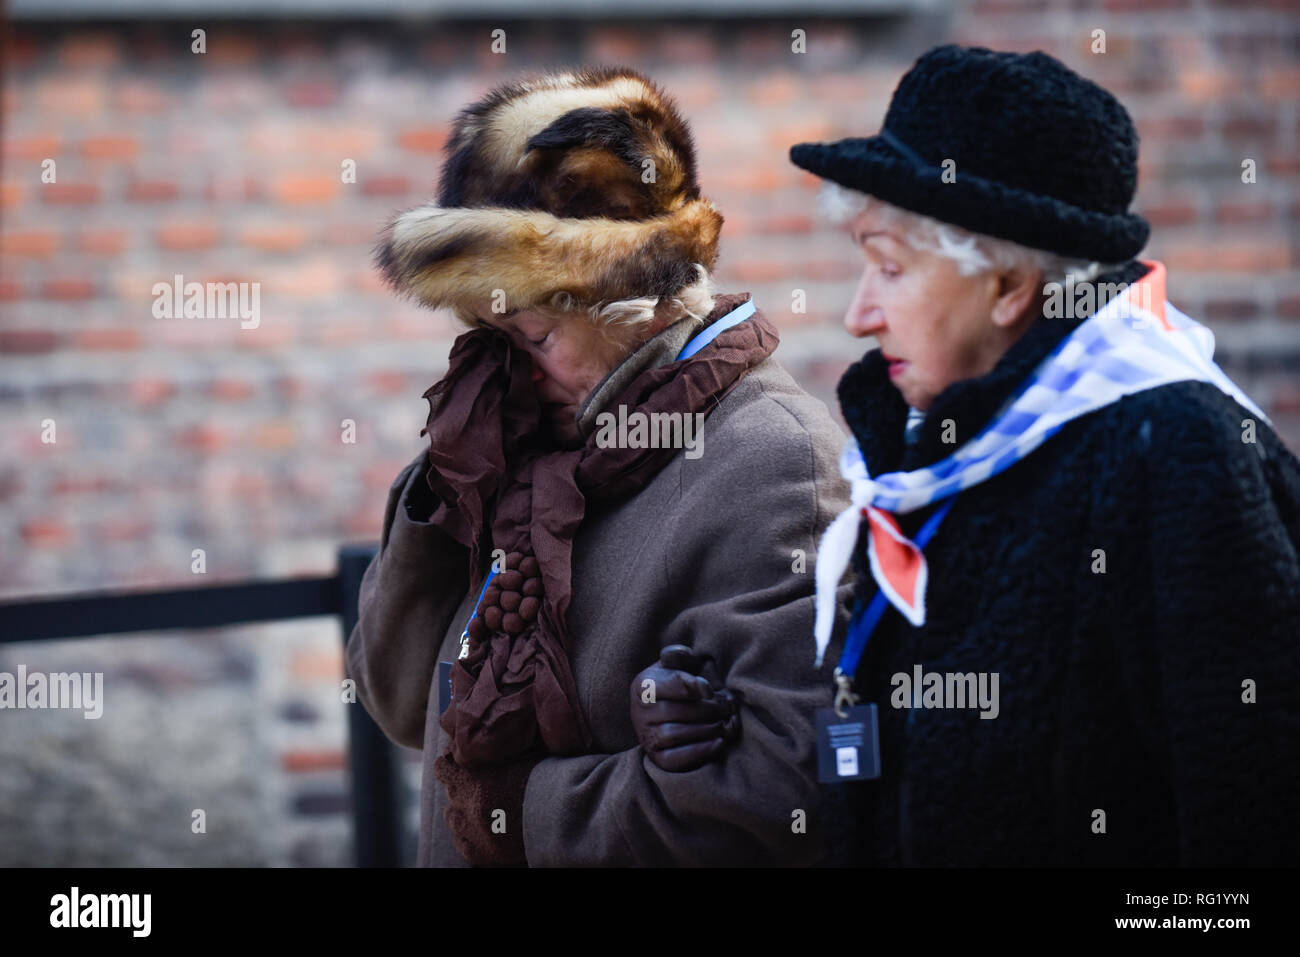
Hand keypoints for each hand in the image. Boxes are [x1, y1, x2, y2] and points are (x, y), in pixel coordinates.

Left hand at [433, 750, 540, 866]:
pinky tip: (485, 828)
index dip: (449, 763)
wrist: (560, 815)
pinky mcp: (479, 853)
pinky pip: (461, 841)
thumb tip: (475, 746)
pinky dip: (469, 834)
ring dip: (462, 810)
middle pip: (450, 792)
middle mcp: (466, 807)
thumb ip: (491, 754)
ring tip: (482, 809)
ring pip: (452, 817)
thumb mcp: (515, 756)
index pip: (441, 768)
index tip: (460, 763)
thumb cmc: (543, 779)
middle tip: (482, 786)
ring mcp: (471, 832)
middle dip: (461, 787)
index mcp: (472, 781)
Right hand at [630, 644, 740, 772]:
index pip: (670, 684)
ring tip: (723, 723)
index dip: (695, 686)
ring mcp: (647, 737)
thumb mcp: (676, 667)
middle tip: (725, 707)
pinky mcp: (657, 759)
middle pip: (675, 711)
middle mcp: (639, 712)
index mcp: (643, 685)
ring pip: (674, 734)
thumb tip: (681, 654)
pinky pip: (675, 759)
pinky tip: (718, 742)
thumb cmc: (677, 688)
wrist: (667, 717)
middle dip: (707, 709)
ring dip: (706, 728)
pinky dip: (700, 751)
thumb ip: (679, 656)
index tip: (710, 689)